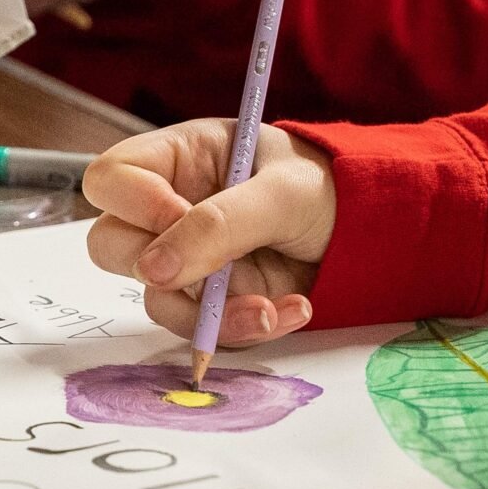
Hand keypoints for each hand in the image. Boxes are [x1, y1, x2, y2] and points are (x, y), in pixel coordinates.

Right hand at [84, 120, 338, 345]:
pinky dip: (244, 329)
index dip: (132, 203)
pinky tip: (291, 310)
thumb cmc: (328, 189)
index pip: (112, 177)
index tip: (179, 219)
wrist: (375, 235)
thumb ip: (220, 224)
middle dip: (159, 269)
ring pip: (156, 300)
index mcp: (181, 159)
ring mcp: (190, 261)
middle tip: (215, 271)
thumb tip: (154, 271)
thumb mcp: (281, 193)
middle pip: (112, 245)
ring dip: (213, 315)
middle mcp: (172, 210)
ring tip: (272, 309)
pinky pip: (202, 330)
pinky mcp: (214, 303)